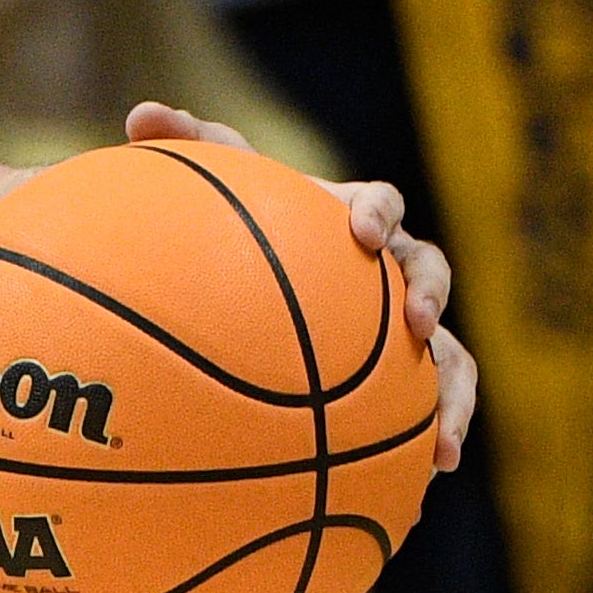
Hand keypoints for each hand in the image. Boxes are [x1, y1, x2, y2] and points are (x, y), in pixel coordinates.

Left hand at [126, 103, 472, 470]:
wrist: (239, 293)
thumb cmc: (227, 232)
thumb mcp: (203, 189)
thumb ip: (182, 147)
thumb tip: (140, 110)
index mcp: (349, 223)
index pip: (378, 207)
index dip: (376, 214)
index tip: (358, 232)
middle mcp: (385, 273)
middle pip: (428, 273)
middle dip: (429, 295)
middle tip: (417, 323)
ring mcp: (397, 330)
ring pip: (447, 353)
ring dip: (452, 389)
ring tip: (444, 437)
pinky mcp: (396, 383)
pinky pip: (422, 412)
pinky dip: (433, 438)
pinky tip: (427, 482)